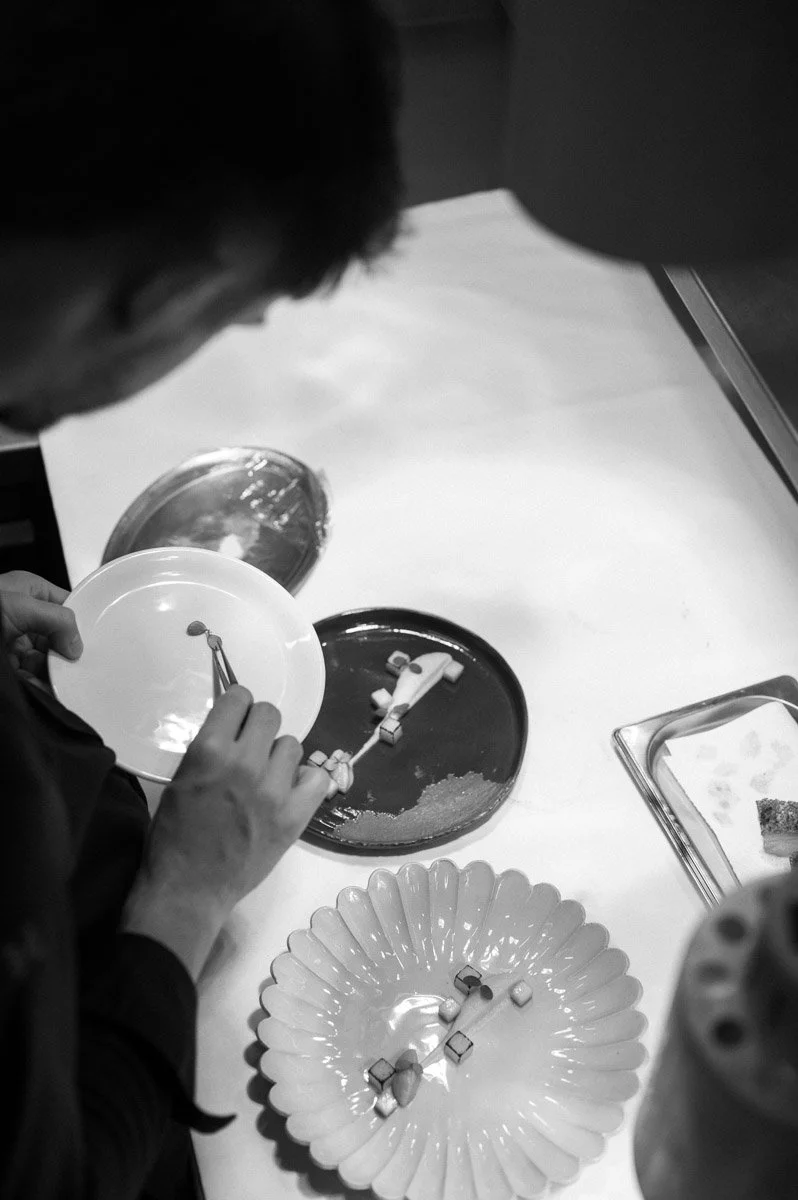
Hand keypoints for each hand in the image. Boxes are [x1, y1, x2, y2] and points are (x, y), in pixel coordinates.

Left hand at [0, 570, 81, 678]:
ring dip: (51, 672)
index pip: (64, 605)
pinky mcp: (5, 665)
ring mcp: (12, 642)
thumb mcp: (20, 605)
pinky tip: (38, 685)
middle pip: (56, 637)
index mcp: (28, 592)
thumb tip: (76, 643)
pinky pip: (30, 676)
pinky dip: (37, 683)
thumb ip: (56, 619)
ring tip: (55, 679)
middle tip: (71, 666)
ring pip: (44, 660)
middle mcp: (22, 616)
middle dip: (63, 654)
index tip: (88, 641)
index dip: (77, 623)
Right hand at [123, 686, 327, 977]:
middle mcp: (246, 763)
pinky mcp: (294, 817)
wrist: (188, 889)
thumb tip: (234, 726)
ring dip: (278, 755)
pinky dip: (305, 780)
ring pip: (292, 745)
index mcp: (210, 751)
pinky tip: (288, 790)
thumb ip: (210, 749)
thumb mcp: (181, 779)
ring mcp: (274, 791)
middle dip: (258, 725)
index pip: (239, 697)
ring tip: (265, 776)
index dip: (237, 706)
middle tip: (251, 745)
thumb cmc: (173, 835)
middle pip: (269, 714)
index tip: (235, 719)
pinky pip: (317, 778)